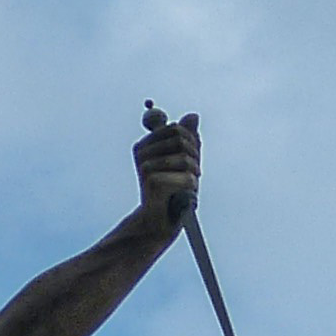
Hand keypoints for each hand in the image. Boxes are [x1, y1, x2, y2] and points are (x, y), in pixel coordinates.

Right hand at [134, 105, 201, 232]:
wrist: (162, 220)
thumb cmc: (174, 190)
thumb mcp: (184, 160)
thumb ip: (188, 138)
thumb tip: (193, 116)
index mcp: (145, 144)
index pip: (177, 129)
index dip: (191, 143)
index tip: (191, 159)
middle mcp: (141, 153)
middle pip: (181, 140)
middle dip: (194, 157)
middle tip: (192, 174)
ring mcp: (145, 167)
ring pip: (185, 159)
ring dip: (194, 175)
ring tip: (187, 186)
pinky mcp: (152, 182)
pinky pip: (186, 178)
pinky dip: (191, 187)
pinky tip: (184, 194)